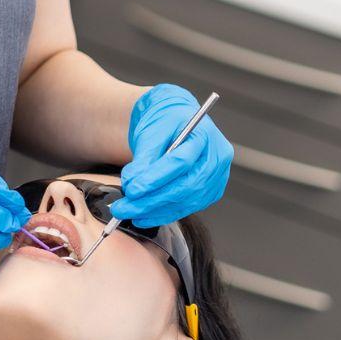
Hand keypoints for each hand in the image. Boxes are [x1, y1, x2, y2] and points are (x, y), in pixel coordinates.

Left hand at [113, 84, 233, 227]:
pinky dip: (163, 214)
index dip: (155, 179)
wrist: (176, 122)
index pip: (181, 162)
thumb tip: (132, 185)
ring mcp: (216, 177)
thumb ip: (143, 159)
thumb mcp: (151, 131)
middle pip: (186, 186)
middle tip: (123, 208)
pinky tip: (143, 217)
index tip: (132, 189)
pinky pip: (187, 207)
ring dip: (154, 211)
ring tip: (128, 212)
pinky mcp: (210, 192)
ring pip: (186, 201)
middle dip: (152, 201)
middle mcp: (216, 158)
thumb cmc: (166, 122)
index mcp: (204, 135)